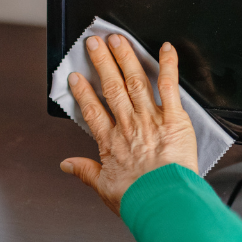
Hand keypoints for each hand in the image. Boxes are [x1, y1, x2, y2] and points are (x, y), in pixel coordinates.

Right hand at [61, 34, 197, 213]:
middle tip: (94, 43)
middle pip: (112, 87)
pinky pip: (170, 87)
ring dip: (125, 58)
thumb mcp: (104, 188)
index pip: (92, 110)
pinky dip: (168, 65)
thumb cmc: (139, 199)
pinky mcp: (174, 118)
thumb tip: (66, 165)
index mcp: (111, 142)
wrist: (163, 201)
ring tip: (117, 40)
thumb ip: (85, 172)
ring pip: (135, 81)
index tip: (76, 76)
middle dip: (102, 62)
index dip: (83, 91)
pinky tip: (165, 49)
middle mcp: (129, 125)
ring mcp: (151, 119)